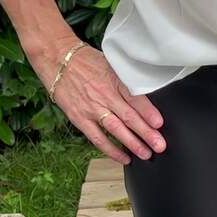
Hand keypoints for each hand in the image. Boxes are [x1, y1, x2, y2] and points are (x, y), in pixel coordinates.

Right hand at [27, 36, 166, 164]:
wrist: (56, 58)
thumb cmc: (87, 61)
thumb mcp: (112, 64)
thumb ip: (127, 80)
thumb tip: (147, 94)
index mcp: (115, 80)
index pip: (135, 98)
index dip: (148, 112)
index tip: (159, 123)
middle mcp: (104, 95)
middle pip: (129, 117)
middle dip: (146, 133)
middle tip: (159, 145)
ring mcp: (91, 108)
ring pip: (116, 129)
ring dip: (132, 144)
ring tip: (146, 154)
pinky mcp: (79, 118)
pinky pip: (97, 137)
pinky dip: (111, 149)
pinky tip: (123, 157)